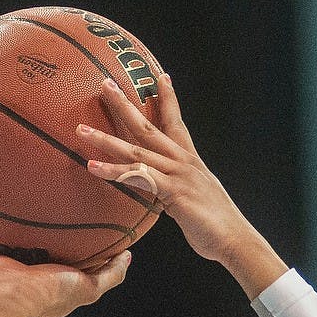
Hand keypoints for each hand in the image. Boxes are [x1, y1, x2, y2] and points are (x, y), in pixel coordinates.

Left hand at [0, 241, 130, 316]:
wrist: (11, 297)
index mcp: (41, 287)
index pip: (56, 272)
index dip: (65, 260)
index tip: (69, 247)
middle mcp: (62, 291)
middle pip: (81, 274)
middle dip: (91, 261)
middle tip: (100, 244)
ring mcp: (77, 292)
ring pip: (100, 277)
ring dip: (110, 263)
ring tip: (120, 247)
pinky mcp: (87, 290)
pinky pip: (110, 277)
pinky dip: (119, 266)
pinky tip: (126, 253)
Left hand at [77, 75, 248, 265]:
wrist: (235, 240)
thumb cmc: (215, 226)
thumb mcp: (195, 202)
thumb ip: (177, 192)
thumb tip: (165, 194)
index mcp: (190, 162)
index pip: (177, 123)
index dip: (168, 99)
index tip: (159, 76)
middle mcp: (184, 162)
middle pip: (149, 127)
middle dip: (125, 104)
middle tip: (105, 84)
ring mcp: (178, 175)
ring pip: (137, 150)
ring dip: (107, 139)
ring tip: (81, 130)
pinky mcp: (173, 192)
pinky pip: (138, 178)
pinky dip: (114, 172)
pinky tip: (93, 167)